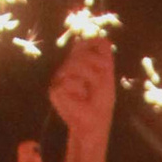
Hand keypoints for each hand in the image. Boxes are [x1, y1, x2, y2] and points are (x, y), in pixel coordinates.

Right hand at [48, 40, 116, 161]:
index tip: (104, 66)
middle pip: (81, 51)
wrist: (94, 123)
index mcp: (78, 63)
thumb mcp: (107, 75)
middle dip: (95, 66)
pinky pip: (69, 80)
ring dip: (89, 78)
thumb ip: (104, 56)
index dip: (96, 50)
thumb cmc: (101, 101)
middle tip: (96, 84)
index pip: (85, 43)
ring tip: (87, 92)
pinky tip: (79, 98)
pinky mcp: (55, 90)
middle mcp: (67, 67)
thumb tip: (104, 38)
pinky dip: (79, 89)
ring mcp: (59, 78)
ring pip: (74, 63)